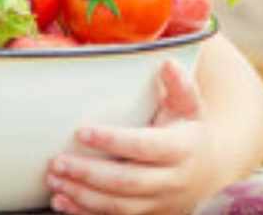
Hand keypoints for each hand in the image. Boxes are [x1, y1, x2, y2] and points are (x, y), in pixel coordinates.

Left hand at [46, 61, 219, 214]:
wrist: (209, 169)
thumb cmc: (188, 129)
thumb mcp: (189, 105)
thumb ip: (178, 85)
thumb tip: (167, 62)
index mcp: (181, 148)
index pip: (145, 147)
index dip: (113, 141)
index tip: (82, 132)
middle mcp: (172, 180)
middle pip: (128, 182)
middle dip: (89, 174)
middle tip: (57, 162)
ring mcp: (160, 202)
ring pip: (119, 206)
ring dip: (82, 196)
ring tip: (54, 180)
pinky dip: (85, 214)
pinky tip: (62, 202)